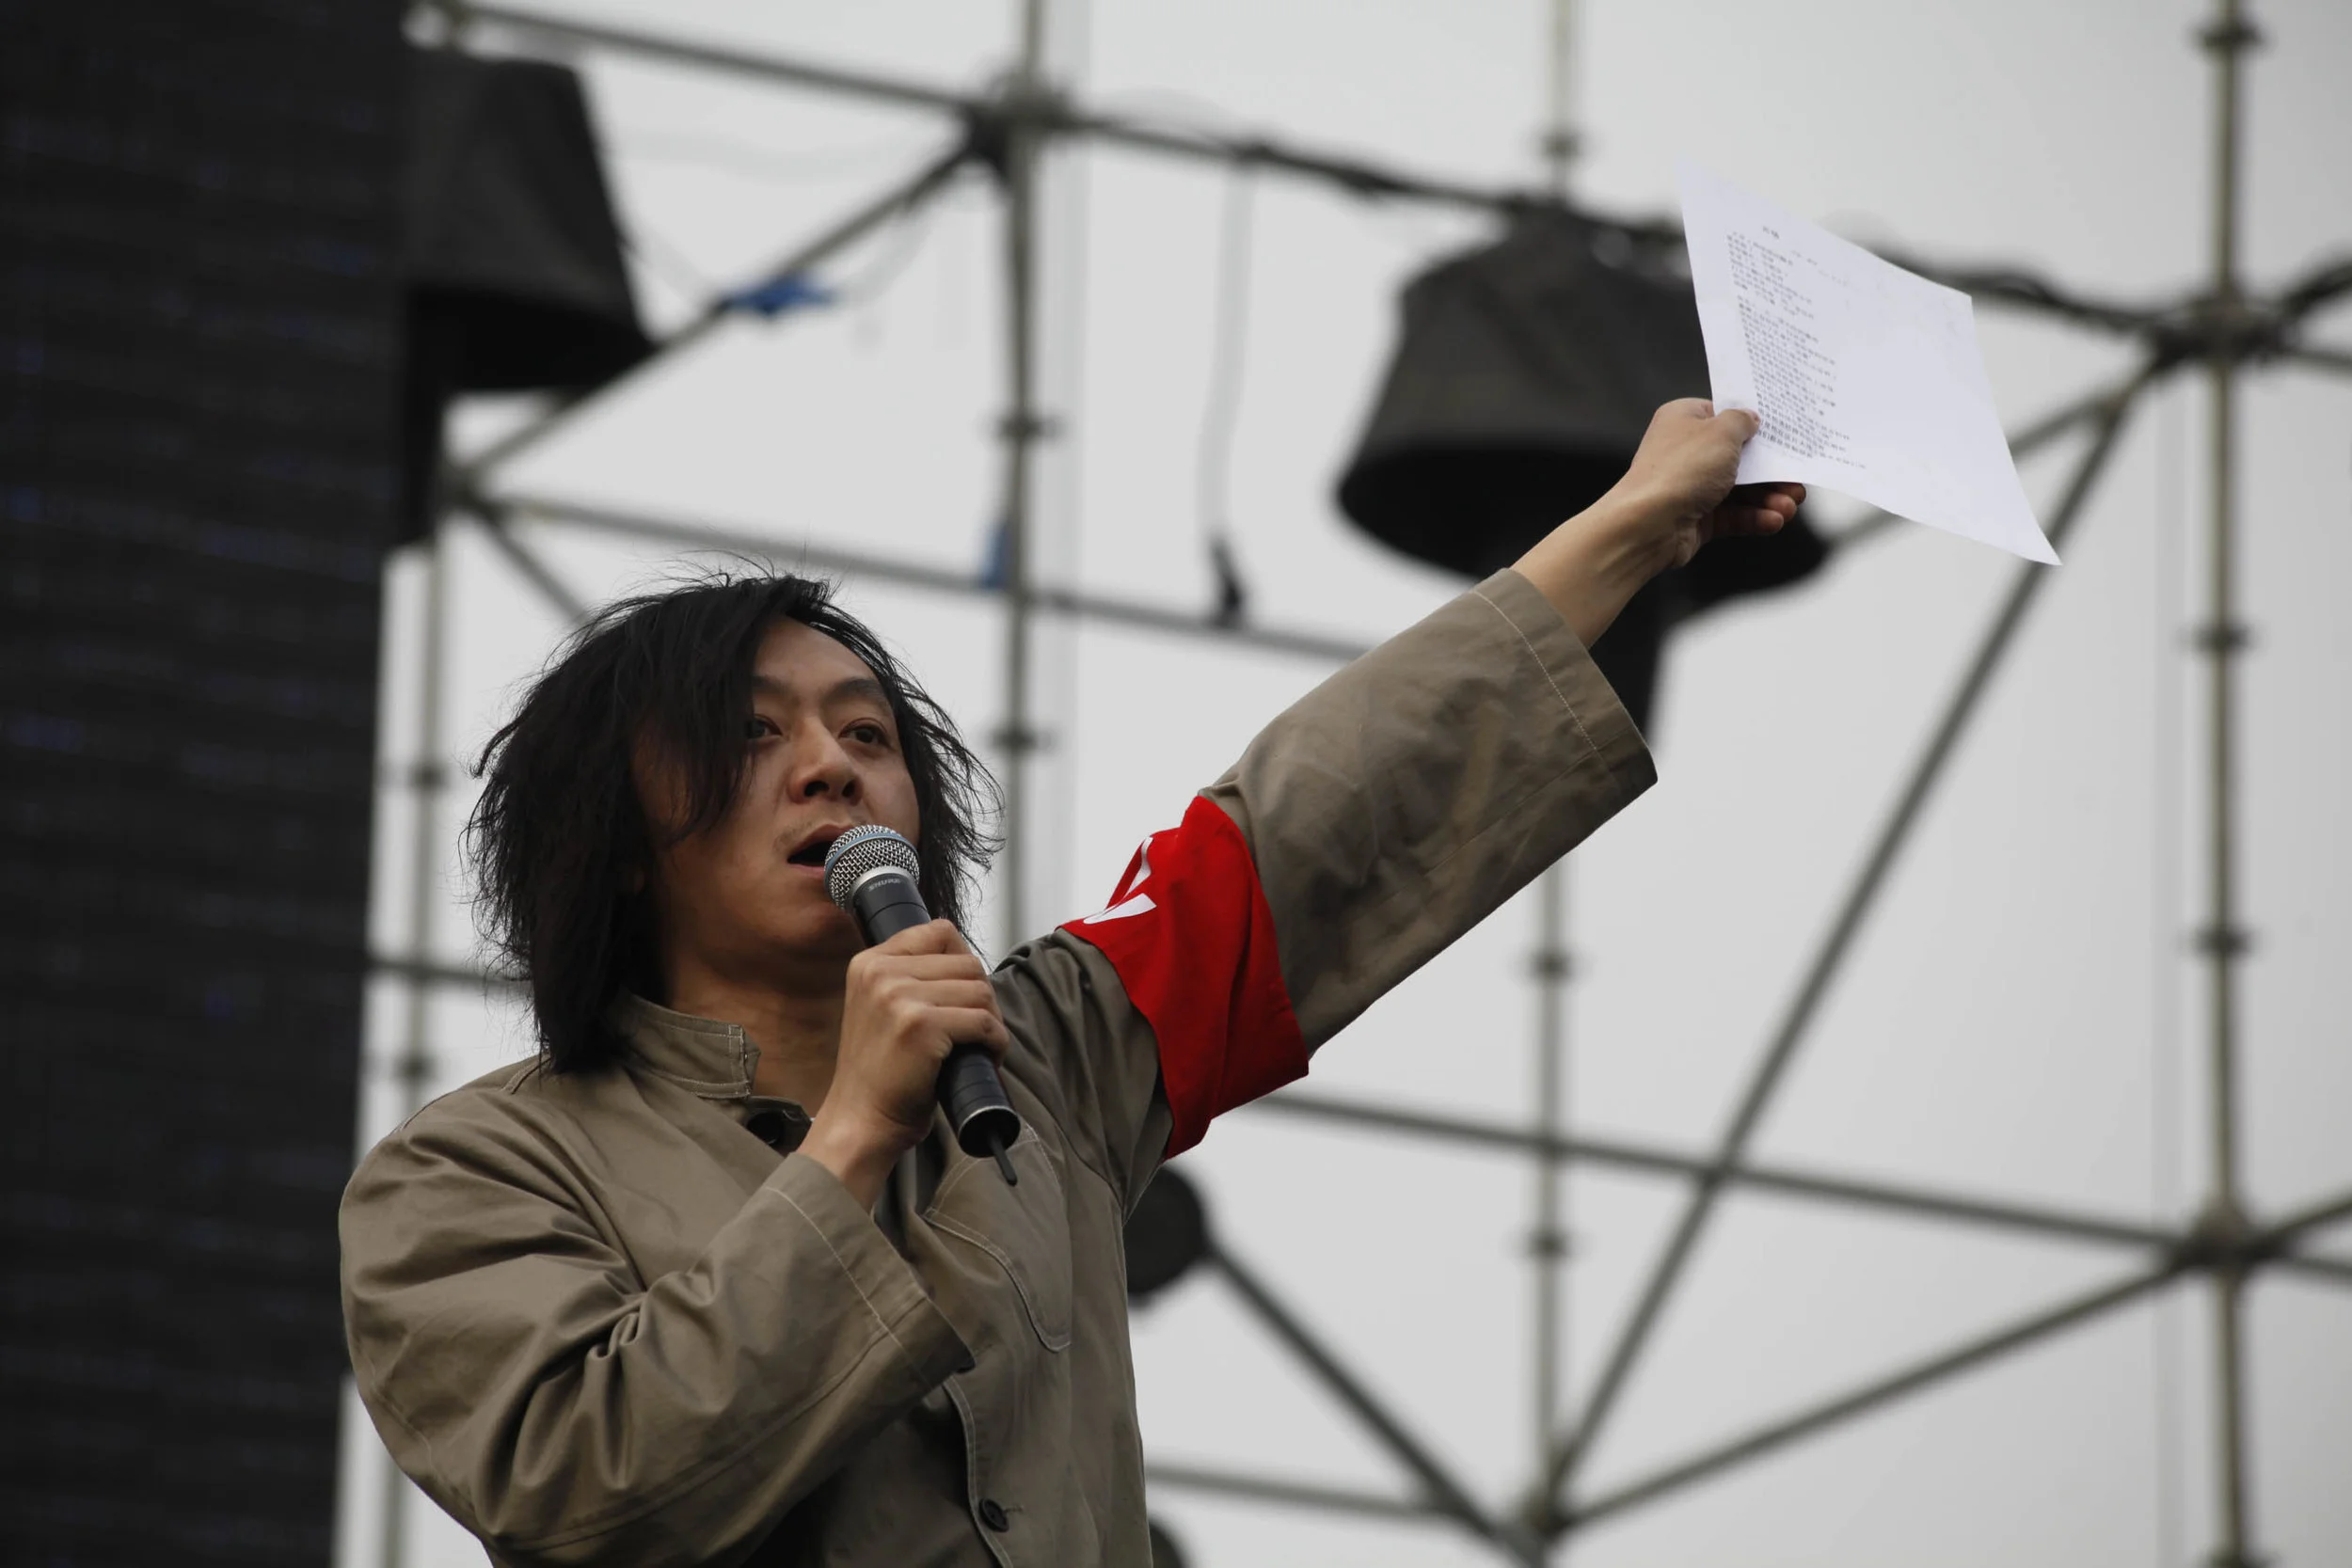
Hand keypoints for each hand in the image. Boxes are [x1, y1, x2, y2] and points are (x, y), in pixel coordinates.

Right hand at [800, 920, 1007, 1205]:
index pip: (940, 932)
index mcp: (869, 963)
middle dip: (982, 998)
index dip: (963, 963)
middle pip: (967, 963)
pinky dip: (995, 1043)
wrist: (860, 1122)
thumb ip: (908, 977)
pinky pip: (984, 1022)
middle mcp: (880, 972)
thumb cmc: (879, 1075)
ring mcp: (899, 996)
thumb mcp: (878, 1009)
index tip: (963, 995)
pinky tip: (985, 1058)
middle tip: (977, 1031)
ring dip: (992, 1022)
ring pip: (980, 991)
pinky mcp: (921, 1025)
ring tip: (978, 1047)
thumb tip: (966, 960)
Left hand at [1607, 399, 1802, 572]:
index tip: (1785, 433)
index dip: (1755, 425)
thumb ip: (1742, 422)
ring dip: (1769, 497)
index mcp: (1685, 420)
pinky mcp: (1696, 518)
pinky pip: (1732, 515)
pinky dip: (1755, 517)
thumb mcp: (1721, 432)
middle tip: (1797, 480)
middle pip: (1740, 457)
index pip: (1725, 416)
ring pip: (1740, 490)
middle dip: (1772, 470)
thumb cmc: (1679, 470)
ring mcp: (1690, 487)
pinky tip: (1774, 520)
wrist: (1646, 525)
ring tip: (1791, 505)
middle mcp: (1686, 452)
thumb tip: (1752, 419)